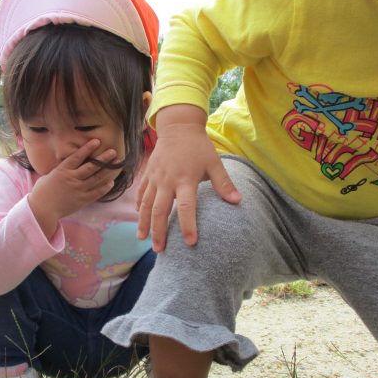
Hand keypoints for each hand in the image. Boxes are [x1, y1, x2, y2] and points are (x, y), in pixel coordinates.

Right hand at [29, 139, 120, 233]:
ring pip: (96, 178)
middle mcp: (72, 179)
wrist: (42, 210)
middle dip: (103, 159)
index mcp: (62, 170)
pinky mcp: (82, 200)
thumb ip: (61, 169)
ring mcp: (78, 190)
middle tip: (113, 151)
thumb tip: (69, 163)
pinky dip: (104, 188)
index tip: (97, 141)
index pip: (77, 157)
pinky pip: (96, 193)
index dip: (87, 148)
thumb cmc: (42, 192)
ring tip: (117, 163)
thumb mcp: (50, 175)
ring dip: (107, 170)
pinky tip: (111, 182)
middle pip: (91, 167)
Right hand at [137, 105, 240, 251]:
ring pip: (146, 205)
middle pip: (160, 211)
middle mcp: (167, 181)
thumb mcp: (214, 163)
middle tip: (160, 250)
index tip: (190, 243)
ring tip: (143, 239)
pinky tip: (139, 220)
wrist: (178, 127)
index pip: (185, 207)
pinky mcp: (148, 174)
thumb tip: (237, 201)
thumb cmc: (198, 147)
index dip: (188, 225)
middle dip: (159, 231)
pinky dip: (140, 207)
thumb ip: (224, 183)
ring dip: (144, 223)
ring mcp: (155, 178)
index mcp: (185, 179)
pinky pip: (141, 194)